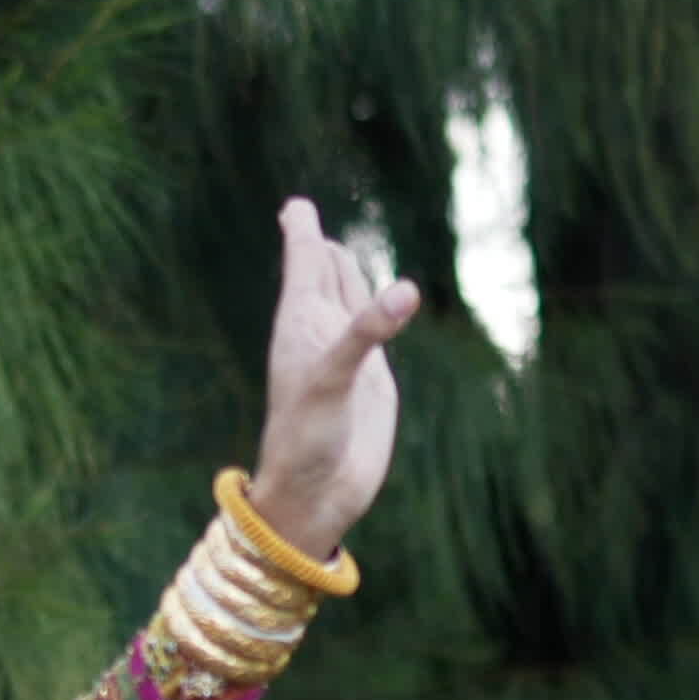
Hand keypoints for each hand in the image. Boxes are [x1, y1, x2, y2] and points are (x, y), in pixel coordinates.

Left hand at [243, 198, 419, 560]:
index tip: (293, 205)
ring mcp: (347, 354)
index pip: (303, 262)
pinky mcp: (373, 377)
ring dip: (338, 269)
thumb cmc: (308, 438)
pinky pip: (374, 330)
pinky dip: (379, 308)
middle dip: (312, 244)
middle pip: (320, 271)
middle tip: (299, 215)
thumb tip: (405, 291)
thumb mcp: (333, 380)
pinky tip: (384, 304)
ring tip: (329, 246)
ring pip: (345, 296)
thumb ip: (365, 333)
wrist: (318, 493)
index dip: (300, 231)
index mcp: (301, 323)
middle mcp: (321, 332)